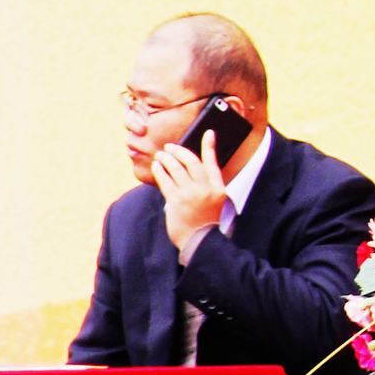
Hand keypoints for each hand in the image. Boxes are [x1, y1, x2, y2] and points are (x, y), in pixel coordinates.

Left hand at [152, 132, 228, 250]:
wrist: (199, 241)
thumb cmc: (205, 220)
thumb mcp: (215, 201)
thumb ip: (207, 184)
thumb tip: (191, 167)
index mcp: (218, 189)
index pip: (212, 162)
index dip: (210, 146)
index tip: (208, 133)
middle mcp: (205, 190)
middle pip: (191, 162)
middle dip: (179, 151)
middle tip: (169, 147)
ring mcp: (190, 195)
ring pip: (176, 169)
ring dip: (166, 159)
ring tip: (160, 155)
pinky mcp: (175, 201)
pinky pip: (165, 180)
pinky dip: (160, 170)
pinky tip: (156, 166)